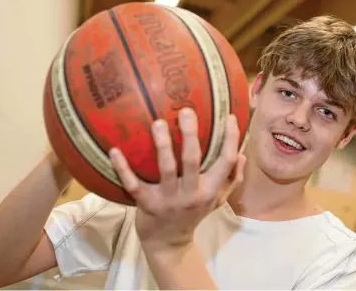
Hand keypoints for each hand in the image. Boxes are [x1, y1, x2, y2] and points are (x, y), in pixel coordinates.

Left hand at [108, 108, 245, 249]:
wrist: (170, 243)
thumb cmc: (195, 214)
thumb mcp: (217, 201)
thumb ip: (231, 180)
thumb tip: (241, 155)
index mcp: (210, 190)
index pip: (226, 162)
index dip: (231, 139)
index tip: (230, 116)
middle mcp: (191, 194)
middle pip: (192, 160)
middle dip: (190, 135)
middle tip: (186, 111)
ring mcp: (167, 199)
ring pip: (166, 169)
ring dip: (162, 145)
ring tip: (158, 123)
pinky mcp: (146, 203)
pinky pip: (133, 184)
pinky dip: (123, 168)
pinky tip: (115, 150)